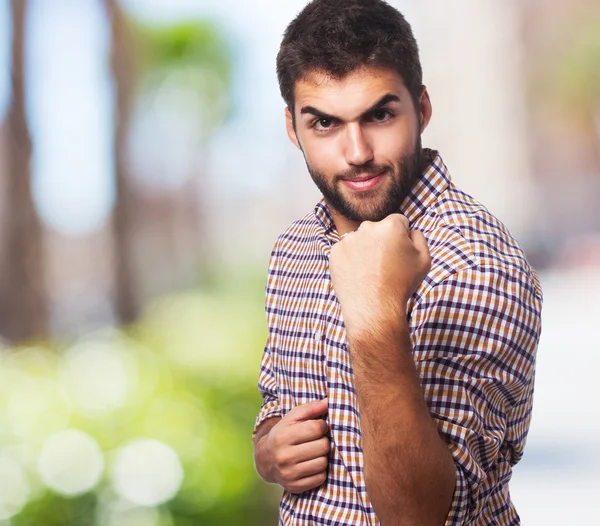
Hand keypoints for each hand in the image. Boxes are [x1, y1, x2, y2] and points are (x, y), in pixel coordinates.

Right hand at [255, 399, 329, 493]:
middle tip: (316, 440)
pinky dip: (320, 470)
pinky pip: (320, 478)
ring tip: (314, 452)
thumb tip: (329, 402)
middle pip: (323, 446)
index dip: (322, 426)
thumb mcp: (292, 417)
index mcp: (283, 436)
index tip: (319, 426)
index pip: (316, 428)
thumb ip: (311, 408)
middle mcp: (284, 456)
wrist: (266, 459)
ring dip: (322, 456)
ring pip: (323, 463)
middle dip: (323, 441)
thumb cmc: (284, 434)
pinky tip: (311, 464)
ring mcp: (289, 474)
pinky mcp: (294, 487)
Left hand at [329, 214, 430, 340]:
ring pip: (361, 240)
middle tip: (385, 264)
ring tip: (371, 272)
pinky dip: (351, 259)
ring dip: (365, 250)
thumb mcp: (424, 260)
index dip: (401, 237)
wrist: (374, 308)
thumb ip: (419, 237)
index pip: (398, 221)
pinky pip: (346, 251)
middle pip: (377, 229)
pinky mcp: (335, 253)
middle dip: (382, 241)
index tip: (400, 252)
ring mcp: (348, 240)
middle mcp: (367, 227)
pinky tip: (358, 274)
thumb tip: (409, 231)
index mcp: (390, 226)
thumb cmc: (401, 285)